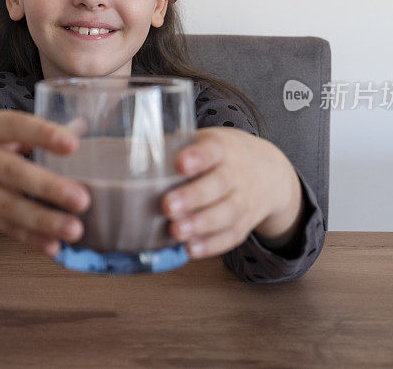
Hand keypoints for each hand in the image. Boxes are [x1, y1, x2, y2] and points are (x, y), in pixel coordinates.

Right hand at [0, 110, 89, 257]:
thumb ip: (32, 131)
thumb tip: (81, 128)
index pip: (14, 126)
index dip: (42, 134)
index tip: (73, 144)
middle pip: (12, 173)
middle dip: (48, 187)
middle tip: (82, 199)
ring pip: (8, 207)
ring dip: (43, 221)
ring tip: (74, 230)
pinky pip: (4, 226)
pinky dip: (29, 238)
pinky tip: (53, 247)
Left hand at [161, 127, 302, 259]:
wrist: (268, 172)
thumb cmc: (219, 156)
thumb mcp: (205, 142)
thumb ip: (174, 148)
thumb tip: (124, 154)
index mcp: (222, 148)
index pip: (213, 150)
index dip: (198, 157)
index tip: (180, 165)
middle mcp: (236, 174)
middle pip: (219, 184)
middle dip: (193, 197)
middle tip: (167, 206)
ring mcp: (244, 200)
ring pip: (227, 213)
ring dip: (201, 224)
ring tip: (176, 231)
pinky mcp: (244, 223)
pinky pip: (231, 235)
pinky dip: (212, 245)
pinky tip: (191, 250)